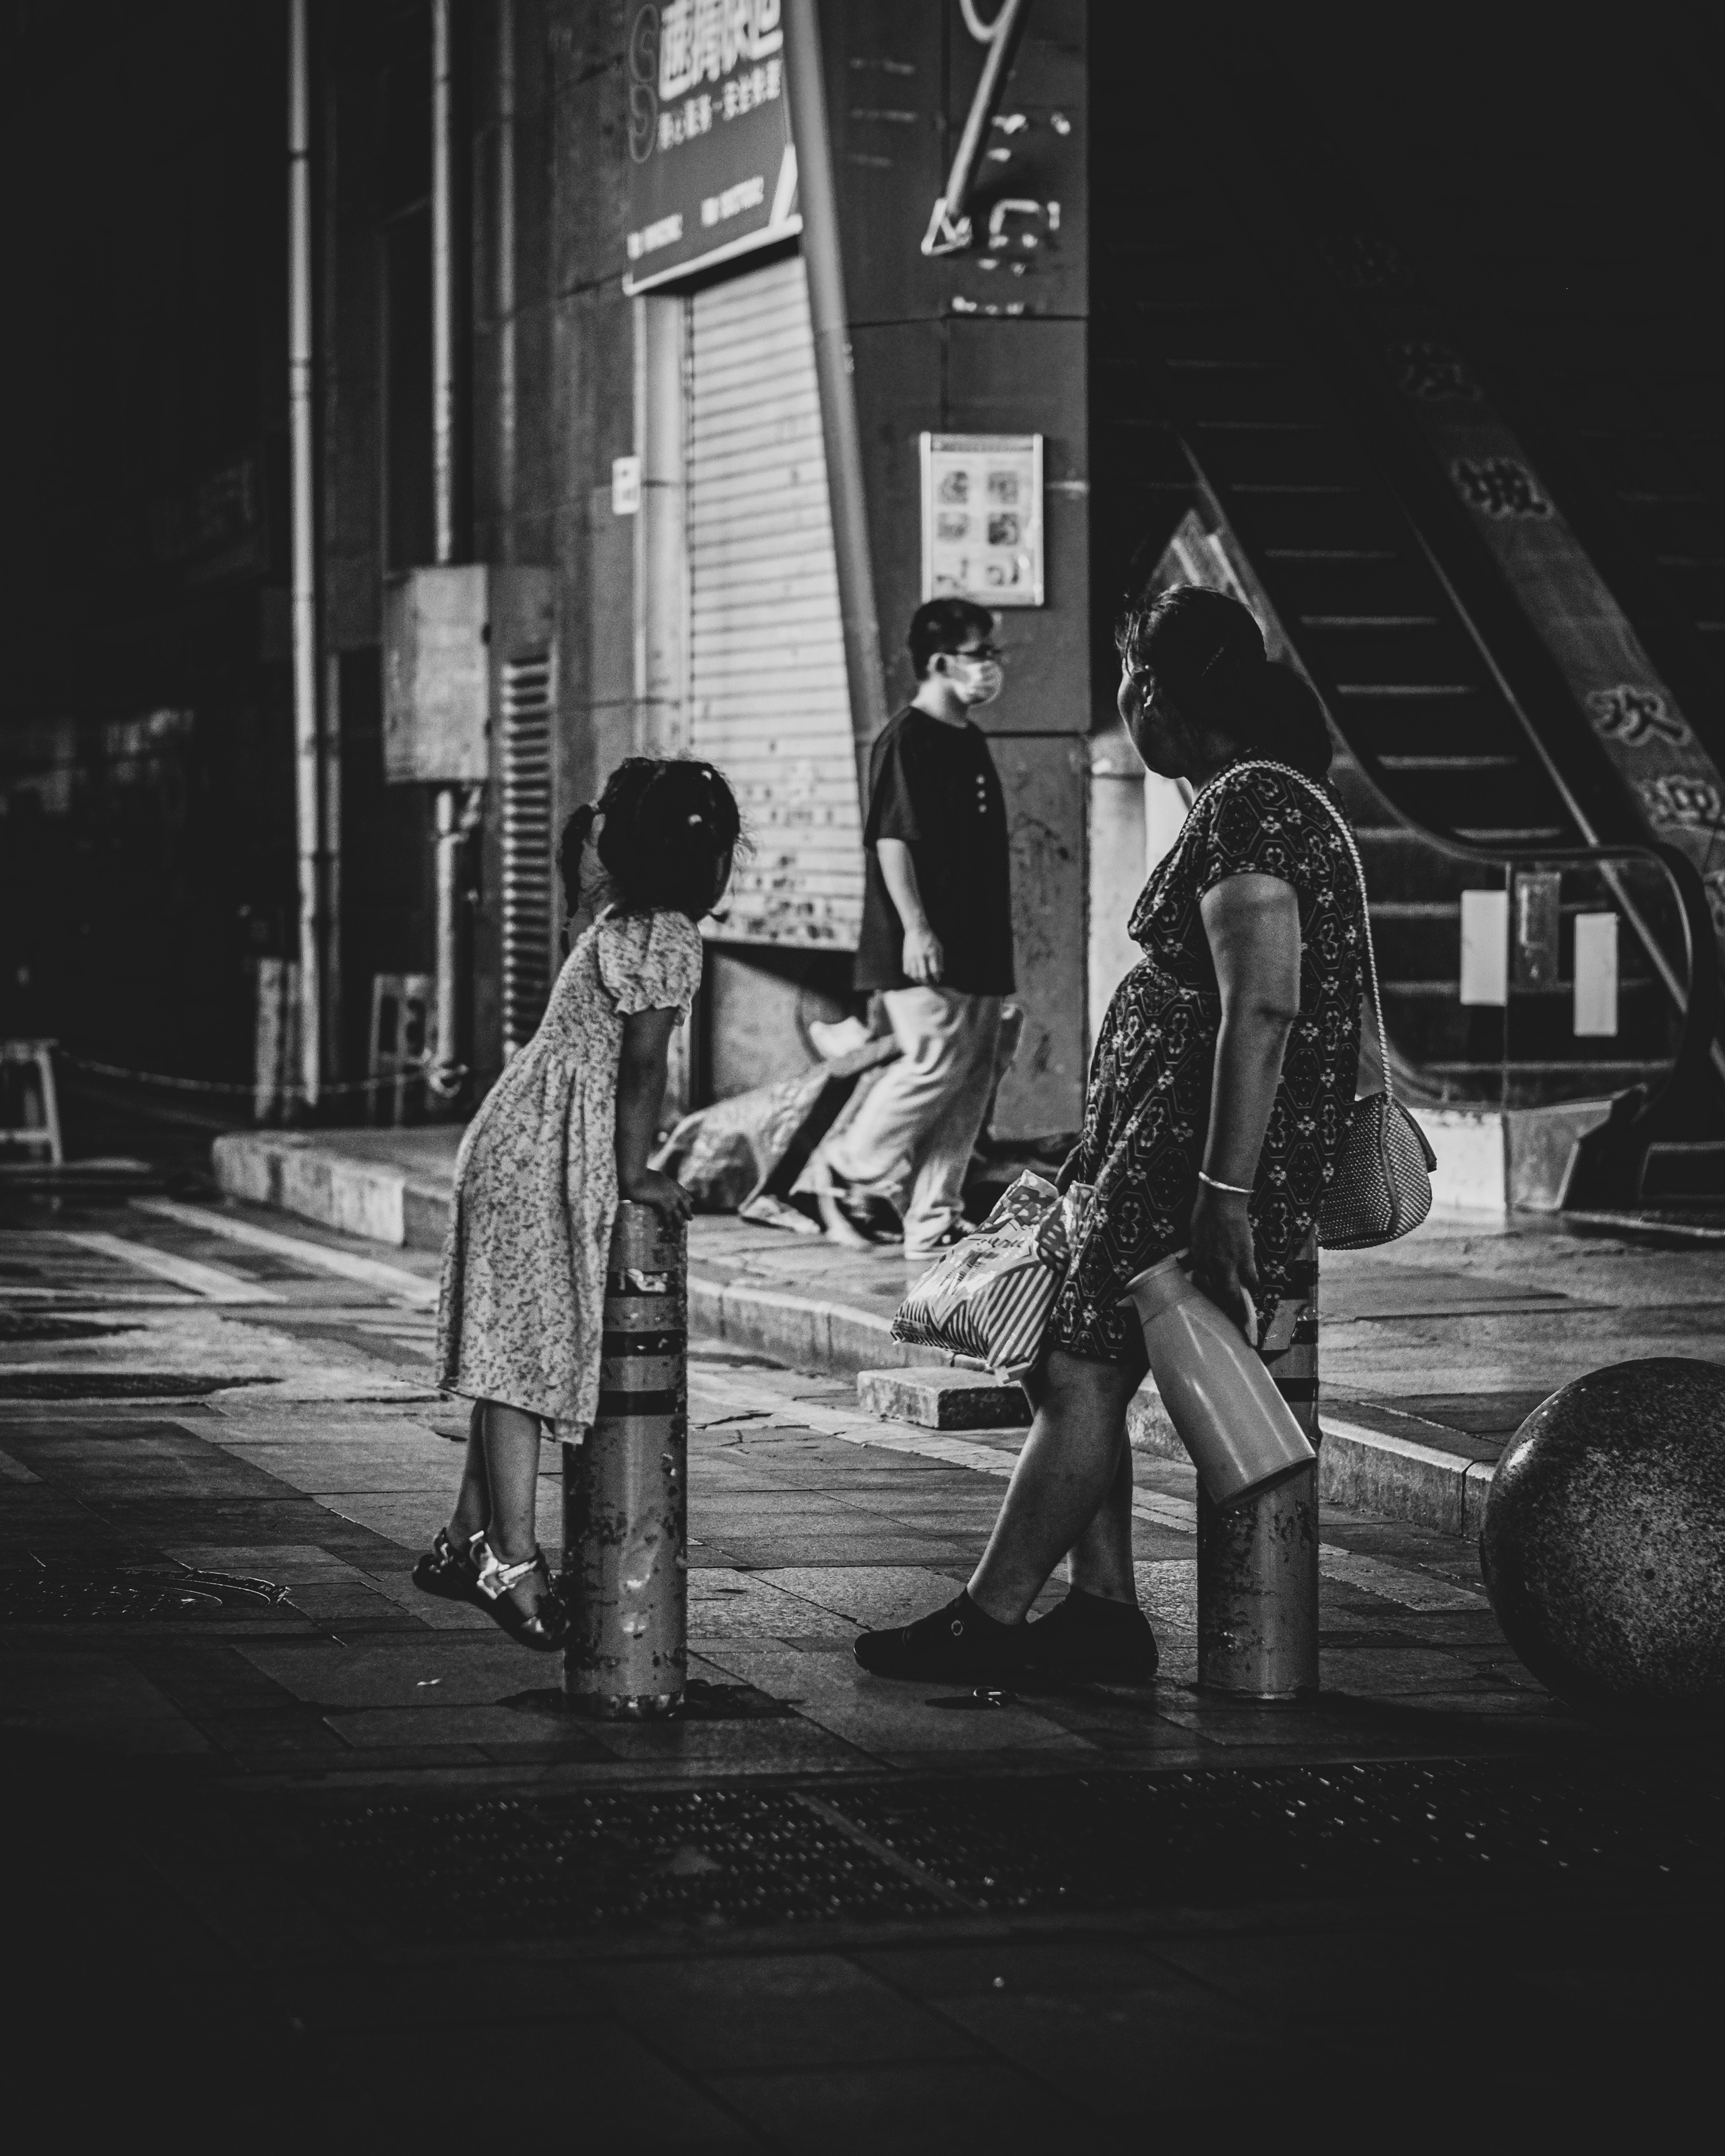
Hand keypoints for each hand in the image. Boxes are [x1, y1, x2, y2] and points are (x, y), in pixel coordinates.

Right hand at [619, 1164, 692, 1226]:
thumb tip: (650, 1184)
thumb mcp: (649, 1175)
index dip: (686, 1197)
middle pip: (684, 1200)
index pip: (681, 1190)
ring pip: (678, 1209)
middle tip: (691, 1218)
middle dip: (687, 1209)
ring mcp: (668, 1194)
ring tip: (682, 1226)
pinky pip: (668, 1214)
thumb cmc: (636, 1173)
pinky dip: (669, 1223)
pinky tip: (670, 1229)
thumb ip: (654, 1181)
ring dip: (680, 1219)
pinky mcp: (662, 1200)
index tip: (691, 1202)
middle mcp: (671, 1187)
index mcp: (669, 1180)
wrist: (633, 1174)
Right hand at [902, 923, 944, 983]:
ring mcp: (912, 958)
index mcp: (931, 953)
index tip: (937, 980)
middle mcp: (921, 957)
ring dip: (919, 981)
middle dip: (928, 982)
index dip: (936, 978)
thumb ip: (940, 960)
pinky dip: (911, 976)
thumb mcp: (939, 947)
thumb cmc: (930, 938)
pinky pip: (907, 971)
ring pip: (914, 975)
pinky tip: (915, 976)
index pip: (934, 970)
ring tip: (923, 981)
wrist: (916, 929)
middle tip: (930, 984)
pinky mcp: (905, 958)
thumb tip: (941, 972)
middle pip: (923, 975)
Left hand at [1187, 1184, 1259, 1343]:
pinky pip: (1251, 1279)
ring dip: (1239, 1306)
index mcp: (1198, 1260)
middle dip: (1224, 1312)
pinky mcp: (1245, 1258)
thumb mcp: (1195, 1237)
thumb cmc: (1205, 1215)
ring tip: (1243, 1316)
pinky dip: (1253, 1287)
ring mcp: (1229, 1264)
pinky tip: (1254, 1291)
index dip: (1207, 1301)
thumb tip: (1199, 1265)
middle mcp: (1211, 1266)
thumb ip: (1198, 1254)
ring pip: (1234, 1294)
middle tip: (1230, 1322)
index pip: (1201, 1288)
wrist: (1221, 1201)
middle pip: (1217, 1297)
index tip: (1210, 1310)